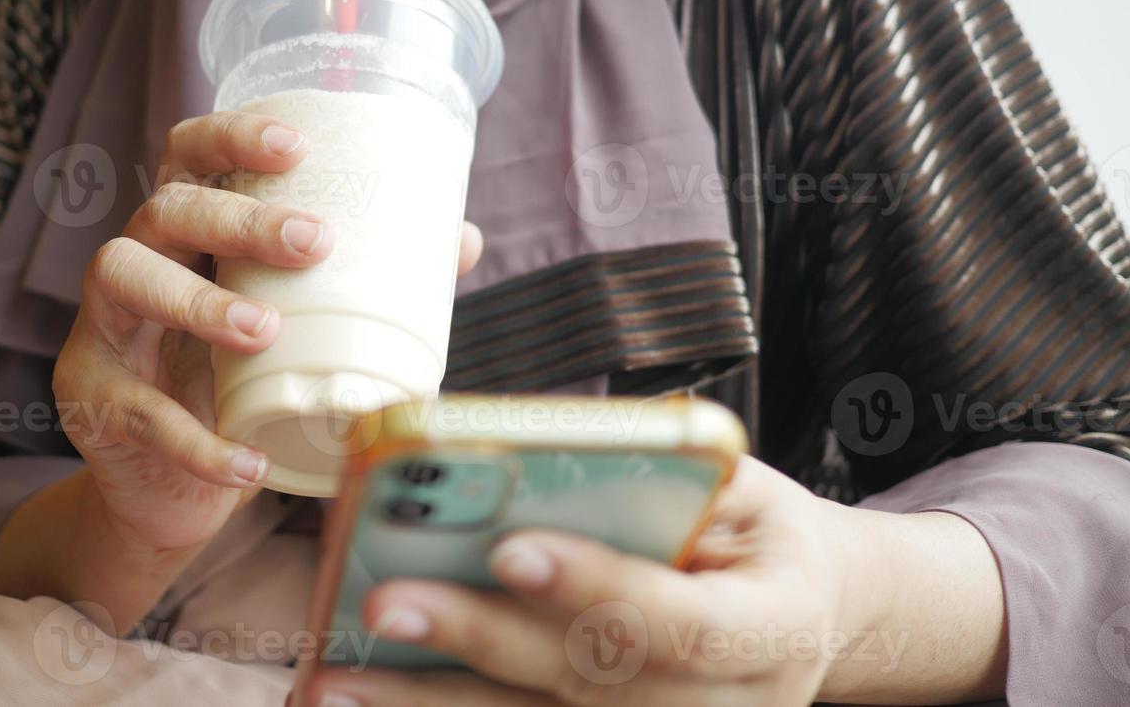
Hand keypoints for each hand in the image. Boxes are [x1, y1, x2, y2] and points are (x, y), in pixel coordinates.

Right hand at [54, 110, 483, 556]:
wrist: (168, 489)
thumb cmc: (238, 385)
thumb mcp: (295, 331)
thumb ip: (367, 285)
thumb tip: (463, 240)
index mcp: (188, 233)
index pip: (189, 156)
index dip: (232, 136)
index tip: (296, 145)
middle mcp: (137, 262)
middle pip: (167, 209)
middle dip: (239, 218)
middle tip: (315, 243)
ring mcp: (104, 330)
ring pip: (127, 279)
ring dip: (197, 300)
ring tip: (264, 331)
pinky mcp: (92, 399)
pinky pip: (140, 412)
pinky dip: (198, 441)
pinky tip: (249, 461)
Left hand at [304, 456, 847, 706]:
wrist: (802, 619)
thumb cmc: (760, 542)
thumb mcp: (756, 497)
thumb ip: (683, 479)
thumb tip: (571, 447)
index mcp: (769, 630)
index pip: (678, 620)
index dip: (595, 588)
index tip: (510, 546)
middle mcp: (721, 706)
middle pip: (589, 684)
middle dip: (479, 642)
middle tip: (381, 602)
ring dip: (424, 705)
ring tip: (328, 681)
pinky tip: (361, 702)